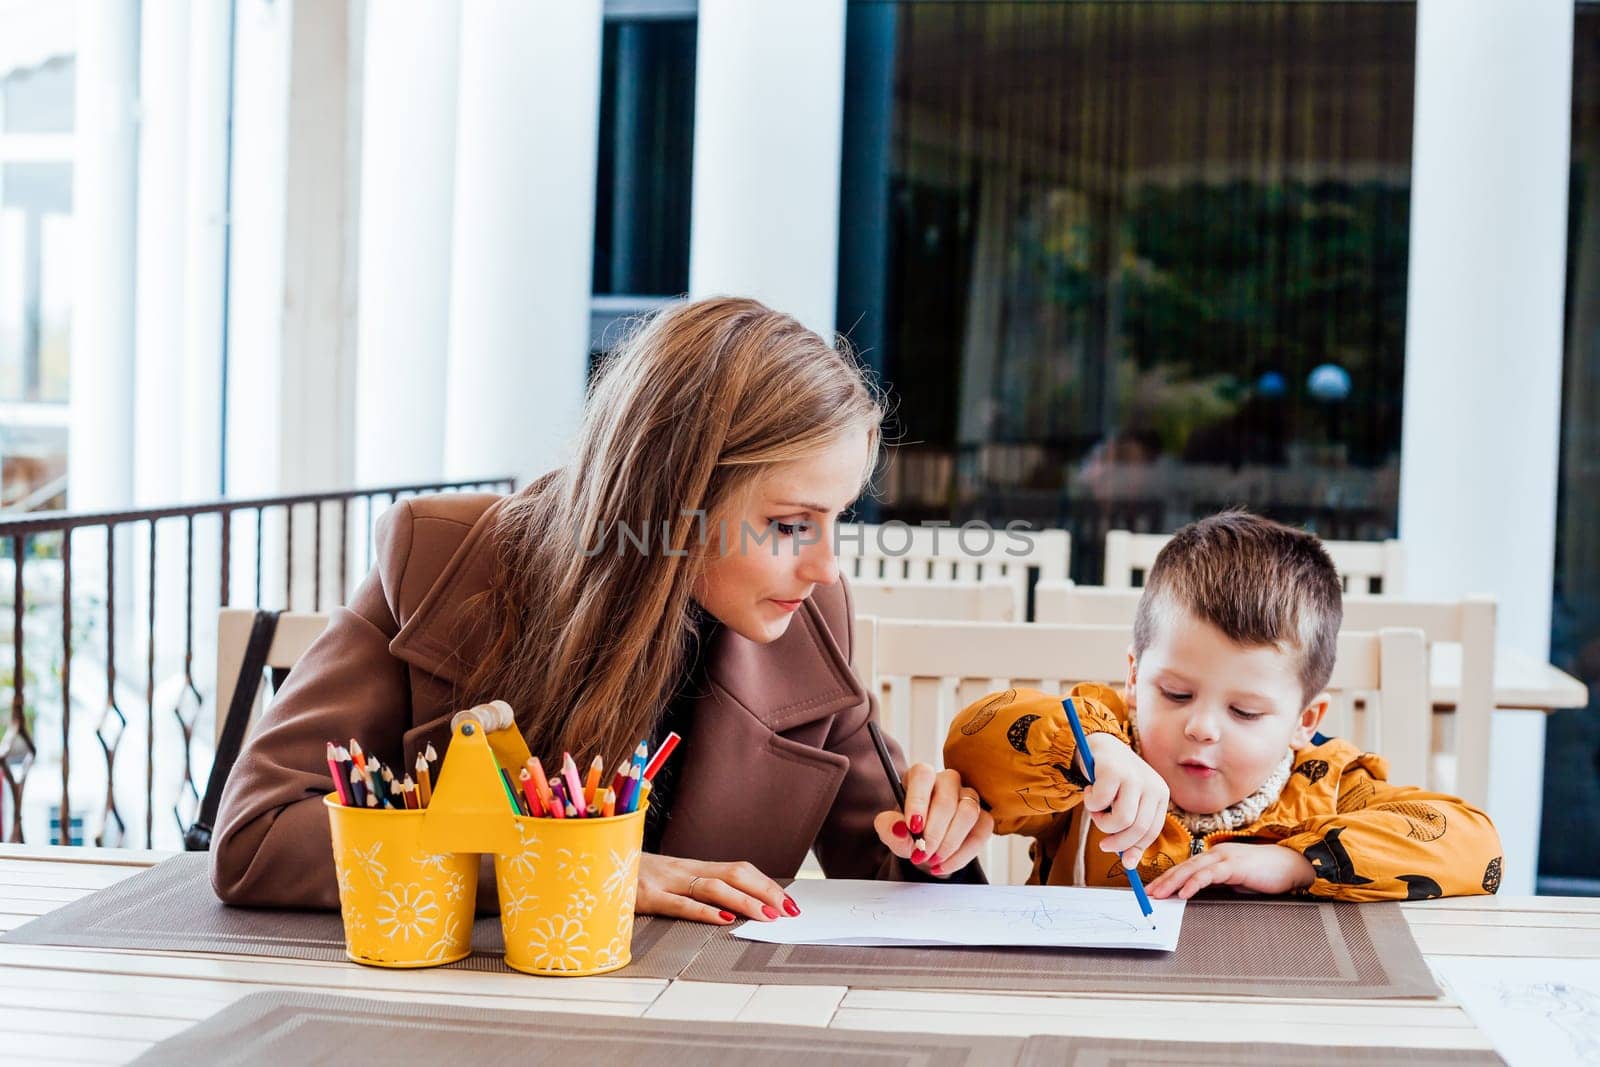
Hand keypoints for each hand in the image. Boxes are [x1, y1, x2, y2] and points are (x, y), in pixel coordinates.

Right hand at [635, 853, 798, 923]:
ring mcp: (664, 881)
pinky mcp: (646, 896)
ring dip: (744, 902)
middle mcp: (683, 870)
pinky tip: (723, 920)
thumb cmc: (629, 879)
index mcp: (691, 867)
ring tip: (767, 916)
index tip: (789, 901)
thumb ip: (693, 888)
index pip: (739, 870)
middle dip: (766, 892)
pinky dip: (703, 912)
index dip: (766, 884)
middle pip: (735, 874)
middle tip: (790, 910)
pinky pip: (679, 904)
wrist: (589, 865)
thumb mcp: (665, 881)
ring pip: (713, 887)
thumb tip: (730, 906)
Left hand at [873, 764, 993, 876]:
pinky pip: (981, 833)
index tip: (913, 826)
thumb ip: (888, 827)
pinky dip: (962, 854)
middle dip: (934, 832)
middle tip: (922, 853)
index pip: (923, 776)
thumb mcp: (890, 830)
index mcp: (921, 777)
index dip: (918, 800)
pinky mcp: (984, 817)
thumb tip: (899, 828)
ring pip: (968, 813)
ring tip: (933, 859)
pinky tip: (945, 864)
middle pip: (947, 799)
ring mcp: (969, 797)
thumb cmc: (908, 831)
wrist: (926, 847)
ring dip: (950, 843)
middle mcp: (947, 782)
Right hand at [1082, 733, 1168, 866]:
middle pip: (1138, 828)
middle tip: (1103, 844)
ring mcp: (1133, 776)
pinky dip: (1090, 803)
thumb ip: (1130, 831)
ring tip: (1096, 809)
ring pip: (1121, 819)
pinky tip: (1089, 790)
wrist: (1099, 745)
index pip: (1152, 831)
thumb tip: (1129, 864)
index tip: (1124, 861)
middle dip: (1117, 842)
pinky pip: (1100, 803)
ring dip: (1101, 822)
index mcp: (1160, 794)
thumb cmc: (1114, 780)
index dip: (1136, 848)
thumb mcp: (1127, 805)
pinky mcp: (1113, 770)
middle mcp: (1152, 784)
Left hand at [1145, 842, 1315, 899]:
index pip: (1185, 867)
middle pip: (1183, 866)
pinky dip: (1194, 883)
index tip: (1153, 890)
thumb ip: (1218, 884)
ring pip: (1192, 869)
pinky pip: (1210, 874)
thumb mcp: (1235, 880)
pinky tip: (1184, 893)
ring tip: (1159, 894)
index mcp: (1214, 856)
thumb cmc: (1265, 874)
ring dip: (1173, 882)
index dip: (1167, 878)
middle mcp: (1215, 853)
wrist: (1291, 866)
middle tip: (1148, 894)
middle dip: (1163, 880)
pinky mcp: (1234, 865)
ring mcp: (1224, 857)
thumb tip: (1198, 895)